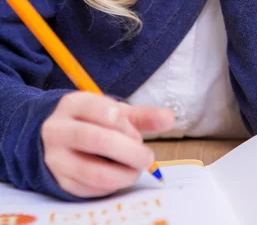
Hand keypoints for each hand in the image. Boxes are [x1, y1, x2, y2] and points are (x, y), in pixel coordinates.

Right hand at [41, 92, 174, 197]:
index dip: (125, 125)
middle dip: (130, 151)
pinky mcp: (59, 180)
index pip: (102, 110)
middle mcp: (58, 129)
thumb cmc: (90, 121)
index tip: (137, 134)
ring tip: (136, 170)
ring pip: (92, 170)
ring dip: (122, 173)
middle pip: (97, 140)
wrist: (51, 139)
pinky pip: (88, 188)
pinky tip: (119, 178)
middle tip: (147, 158)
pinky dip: (110, 186)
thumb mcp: (112, 112)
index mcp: (73, 104)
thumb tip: (169, 118)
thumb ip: (141, 116)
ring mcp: (55, 157)